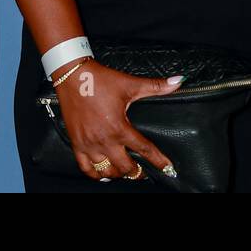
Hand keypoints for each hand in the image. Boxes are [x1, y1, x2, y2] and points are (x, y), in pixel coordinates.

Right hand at [52, 60, 181, 181]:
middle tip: (143, 172)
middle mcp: (104, 139)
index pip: (144, 149)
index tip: (167, 168)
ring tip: (125, 171)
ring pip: (106, 171)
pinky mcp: (76, 143)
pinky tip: (103, 172)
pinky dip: (96, 174)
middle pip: (125, 167)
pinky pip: (86, 168)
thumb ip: (156, 86)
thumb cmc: (100, 80)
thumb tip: (177, 81)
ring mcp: (88, 144)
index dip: (158, 161)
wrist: (73, 76)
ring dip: (118, 174)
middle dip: (136, 172)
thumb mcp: (130, 84)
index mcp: (119, 127)